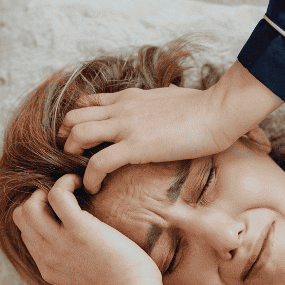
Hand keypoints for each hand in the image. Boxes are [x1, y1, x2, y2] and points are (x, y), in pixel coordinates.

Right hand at [12, 174, 162, 284]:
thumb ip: (74, 272)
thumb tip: (80, 262)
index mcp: (49, 269)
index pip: (28, 236)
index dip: (40, 218)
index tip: (60, 211)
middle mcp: (48, 256)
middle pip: (22, 219)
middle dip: (37, 200)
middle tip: (64, 196)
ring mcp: (60, 243)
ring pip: (29, 207)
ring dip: (46, 190)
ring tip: (71, 187)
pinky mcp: (79, 230)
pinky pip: (57, 195)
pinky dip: (66, 183)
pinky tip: (81, 183)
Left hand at [58, 85, 231, 193]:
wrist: (219, 111)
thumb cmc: (204, 106)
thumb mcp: (173, 96)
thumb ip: (161, 99)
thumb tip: (169, 96)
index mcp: (129, 97)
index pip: (87, 103)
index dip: (75, 122)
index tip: (79, 142)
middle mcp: (121, 108)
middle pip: (73, 117)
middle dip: (66, 139)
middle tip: (73, 160)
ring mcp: (126, 126)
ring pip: (77, 135)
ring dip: (72, 156)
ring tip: (79, 174)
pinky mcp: (136, 146)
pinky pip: (98, 163)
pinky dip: (89, 178)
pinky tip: (93, 188)